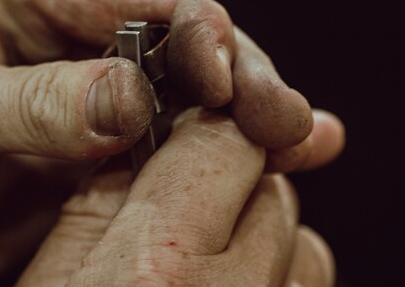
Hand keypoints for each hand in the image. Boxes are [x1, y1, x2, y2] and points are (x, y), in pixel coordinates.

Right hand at [17, 109, 335, 286]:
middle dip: (234, 191)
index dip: (206, 133)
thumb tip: (141, 139)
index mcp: (155, 275)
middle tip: (184, 223)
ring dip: (267, 245)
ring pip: (306, 245)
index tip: (193, 136)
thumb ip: (99, 204)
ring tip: (207, 281)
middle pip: (271, 191)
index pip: (224, 143)